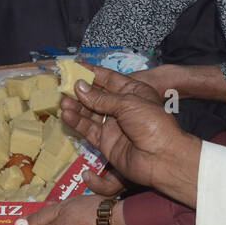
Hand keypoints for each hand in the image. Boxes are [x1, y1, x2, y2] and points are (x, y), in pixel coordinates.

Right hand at [59, 68, 201, 204]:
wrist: (163, 158)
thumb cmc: (152, 124)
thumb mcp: (128, 103)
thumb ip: (101, 98)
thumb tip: (79, 87)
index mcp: (133, 92)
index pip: (109, 78)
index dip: (92, 72)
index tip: (74, 66)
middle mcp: (122, 107)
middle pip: (96, 96)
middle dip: (80, 90)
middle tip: (62, 86)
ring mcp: (114, 125)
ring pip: (90, 113)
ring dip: (76, 106)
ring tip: (62, 102)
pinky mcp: (106, 142)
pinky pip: (88, 129)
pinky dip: (77, 122)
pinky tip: (67, 115)